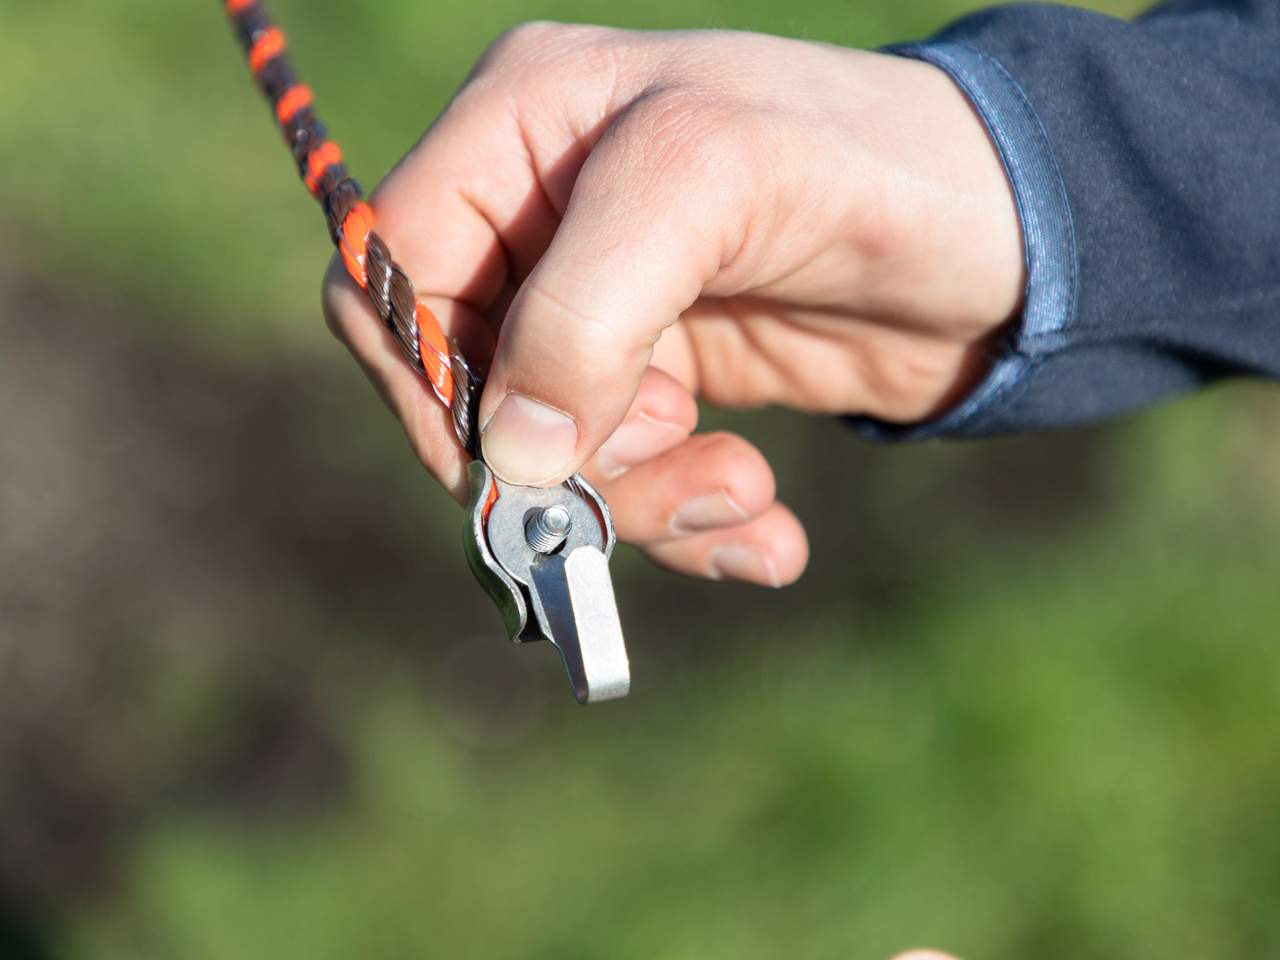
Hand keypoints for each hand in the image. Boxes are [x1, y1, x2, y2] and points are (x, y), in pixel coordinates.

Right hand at [322, 23, 1022, 585]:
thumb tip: (510, 454)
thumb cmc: (866, 160)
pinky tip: (767, 533)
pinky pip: (629, 480)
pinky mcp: (668, 377)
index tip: (497, 464)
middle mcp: (547, 218)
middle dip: (559, 461)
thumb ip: (584, 309)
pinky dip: (690, 525)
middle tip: (669, 474)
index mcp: (520, 129)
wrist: (1011, 231)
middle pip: (469, 381)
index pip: (389, 268)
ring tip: (747, 496)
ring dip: (642, 502)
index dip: (423, 375)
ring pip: (552, 453)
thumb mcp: (710, 183)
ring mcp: (609, 308)